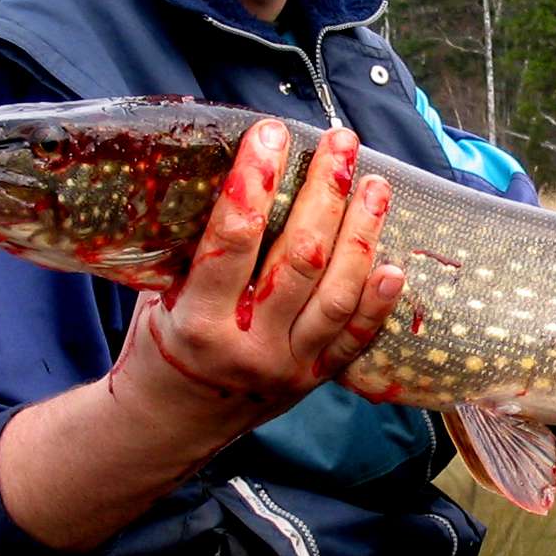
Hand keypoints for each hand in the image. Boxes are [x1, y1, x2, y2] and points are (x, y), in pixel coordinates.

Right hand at [0, 119, 402, 552]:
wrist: (170, 423)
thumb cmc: (161, 343)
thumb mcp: (159, 297)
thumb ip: (191, 249)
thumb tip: (232, 168)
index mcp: (197, 323)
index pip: (231, 241)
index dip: (254, 182)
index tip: (271, 133)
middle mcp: (248, 347)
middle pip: (299, 261)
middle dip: (324, 195)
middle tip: (341, 143)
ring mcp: (288, 367)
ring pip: (336, 296)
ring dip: (361, 235)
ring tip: (377, 185)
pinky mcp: (314, 380)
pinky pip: (354, 340)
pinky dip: (377, 303)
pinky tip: (396, 265)